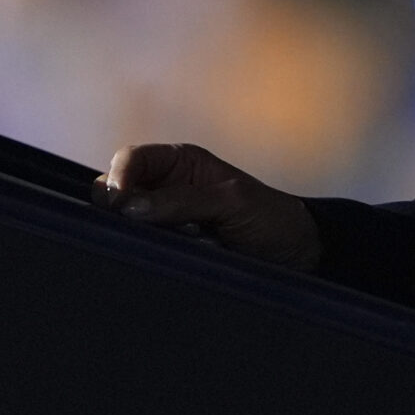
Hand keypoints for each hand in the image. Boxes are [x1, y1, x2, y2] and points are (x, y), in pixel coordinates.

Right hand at [93, 143, 322, 268]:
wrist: (297, 255)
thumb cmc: (272, 218)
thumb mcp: (232, 202)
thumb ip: (182, 200)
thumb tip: (130, 207)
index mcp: (182, 162)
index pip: (132, 159)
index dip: (118, 176)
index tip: (117, 202)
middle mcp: (168, 187)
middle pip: (118, 190)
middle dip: (120, 207)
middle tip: (140, 227)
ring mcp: (167, 220)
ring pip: (126, 223)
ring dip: (136, 233)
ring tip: (170, 241)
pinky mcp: (170, 249)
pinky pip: (143, 247)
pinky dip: (147, 251)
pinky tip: (167, 256)